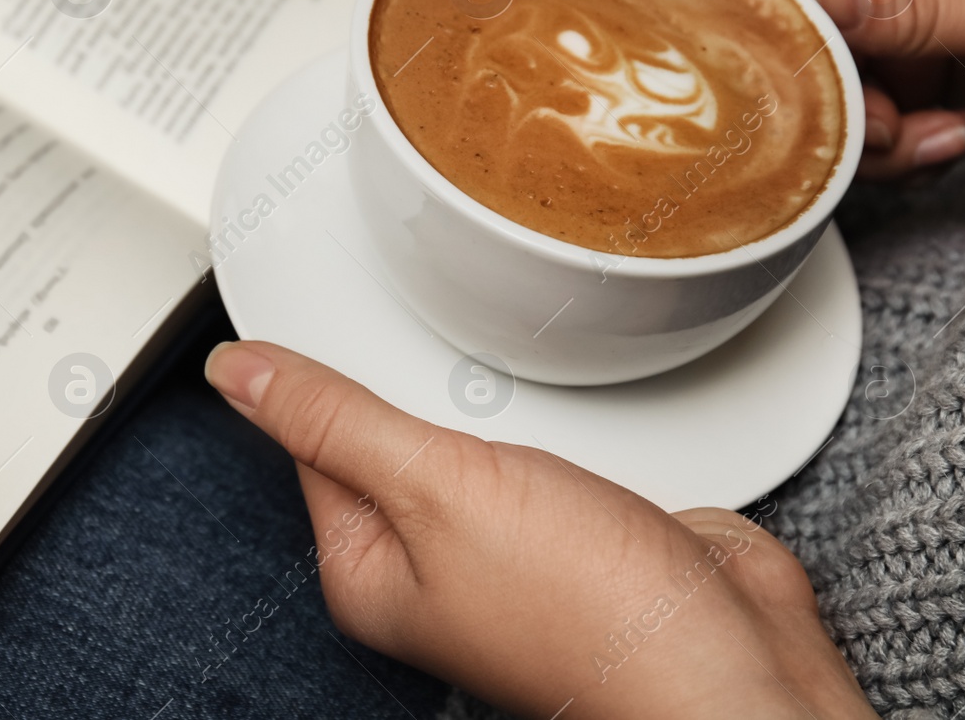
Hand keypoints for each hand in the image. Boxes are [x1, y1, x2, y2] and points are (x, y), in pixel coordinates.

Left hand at [205, 341, 875, 718]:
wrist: (729, 659)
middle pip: (389, 432)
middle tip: (442, 337)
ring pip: (470, 435)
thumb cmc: (586, 609)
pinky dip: (551, 421)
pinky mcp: (573, 527)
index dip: (321, 371)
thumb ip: (334, 420)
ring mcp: (504, 546)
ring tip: (510, 378)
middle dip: (417, 381)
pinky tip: (565, 411)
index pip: (311, 440)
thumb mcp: (435, 488)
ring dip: (490, 400)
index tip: (329, 306)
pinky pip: (540, 448)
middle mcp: (429, 564)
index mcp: (367, 568)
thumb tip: (236, 374)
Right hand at [741, 0, 964, 177]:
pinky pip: (863, 97)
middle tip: (869, 116)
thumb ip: (915, 6)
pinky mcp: (919, 55)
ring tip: (925, 136)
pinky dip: (894, 137)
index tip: (783, 37)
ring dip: (862, 115)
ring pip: (825, 57)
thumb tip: (809, 1)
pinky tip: (954, 136)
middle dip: (826, 64)